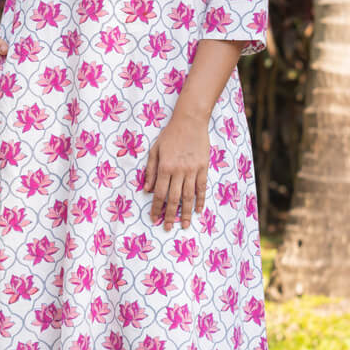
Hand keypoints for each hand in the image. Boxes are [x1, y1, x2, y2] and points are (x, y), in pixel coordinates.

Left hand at [142, 108, 209, 230]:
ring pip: (189, 196)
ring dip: (186, 213)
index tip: (154, 218)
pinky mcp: (203, 167)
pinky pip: (202, 187)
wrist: (190, 121)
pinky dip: (200, 200)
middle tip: (167, 228)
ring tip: (184, 225)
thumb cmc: (170, 135)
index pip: (159, 193)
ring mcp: (192, 170)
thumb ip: (150, 170)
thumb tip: (146, 189)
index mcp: (164, 167)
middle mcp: (178, 171)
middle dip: (169, 215)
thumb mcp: (155, 150)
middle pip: (173, 198)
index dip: (156, 208)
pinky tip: (199, 211)